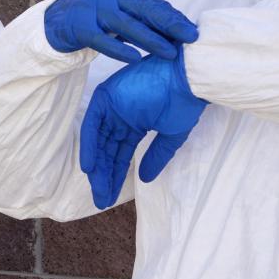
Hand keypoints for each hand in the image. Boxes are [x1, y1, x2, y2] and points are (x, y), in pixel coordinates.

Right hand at [44, 0, 197, 61]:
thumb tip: (174, 27)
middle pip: (143, 9)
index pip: (150, 2)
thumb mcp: (115, 13)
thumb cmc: (90, 19)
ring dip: (150, 39)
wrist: (51, 23)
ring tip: (169, 52)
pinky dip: (119, 49)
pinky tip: (134, 58)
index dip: (172, 16)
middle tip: (189, 37)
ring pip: (126, 25)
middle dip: (169, 23)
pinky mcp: (78, 26)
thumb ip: (138, 17)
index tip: (191, 30)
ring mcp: (91, 8)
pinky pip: (101, 39)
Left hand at [79, 49, 205, 208]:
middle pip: (107, 150)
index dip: (115, 176)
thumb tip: (144, 179)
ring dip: (97, 166)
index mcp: (135, 123)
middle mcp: (120, 115)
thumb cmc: (185, 102)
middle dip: (104, 176)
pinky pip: (92, 125)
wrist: (188, 78)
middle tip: (101, 200)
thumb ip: (156, 156)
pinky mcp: (106, 97)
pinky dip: (90, 145)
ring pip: (98, 141)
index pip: (120, 154)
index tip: (110, 197)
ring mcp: (112, 106)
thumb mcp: (171, 137)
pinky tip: (90, 167)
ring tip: (98, 190)